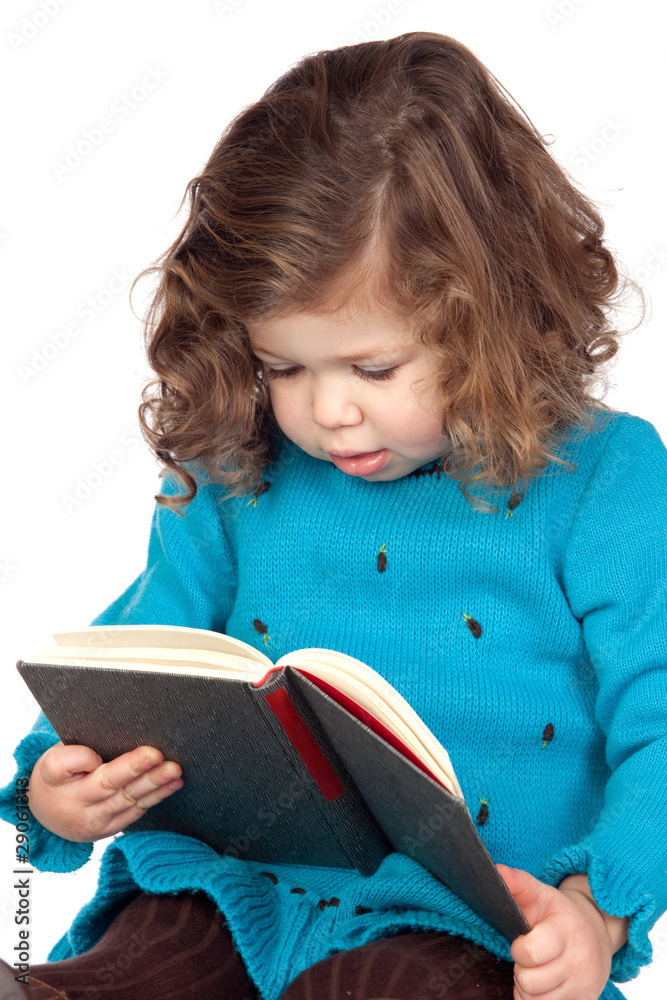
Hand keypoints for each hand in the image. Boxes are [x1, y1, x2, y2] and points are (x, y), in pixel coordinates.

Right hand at [29, 742, 182, 841]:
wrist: (46, 815)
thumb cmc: (56, 777)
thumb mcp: (54, 759)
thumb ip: (75, 754)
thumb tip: (106, 753)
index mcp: (54, 779)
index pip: (68, 765)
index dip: (83, 758)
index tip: (99, 754)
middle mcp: (75, 805)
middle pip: (109, 786)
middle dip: (137, 771)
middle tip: (159, 756)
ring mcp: (94, 822)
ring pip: (128, 800)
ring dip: (154, 785)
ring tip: (173, 770)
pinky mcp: (110, 829)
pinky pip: (136, 811)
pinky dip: (156, 796)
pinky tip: (173, 784)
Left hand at [497, 864, 618, 999]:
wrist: (597, 934)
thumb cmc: (560, 914)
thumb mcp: (541, 894)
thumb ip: (518, 883)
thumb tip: (497, 870)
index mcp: (565, 931)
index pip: (531, 952)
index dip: (519, 949)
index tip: (521, 941)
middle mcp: (578, 961)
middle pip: (529, 981)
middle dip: (521, 969)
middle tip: (529, 956)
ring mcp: (583, 985)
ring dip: (528, 987)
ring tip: (535, 969)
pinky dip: (538, 999)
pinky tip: (543, 984)